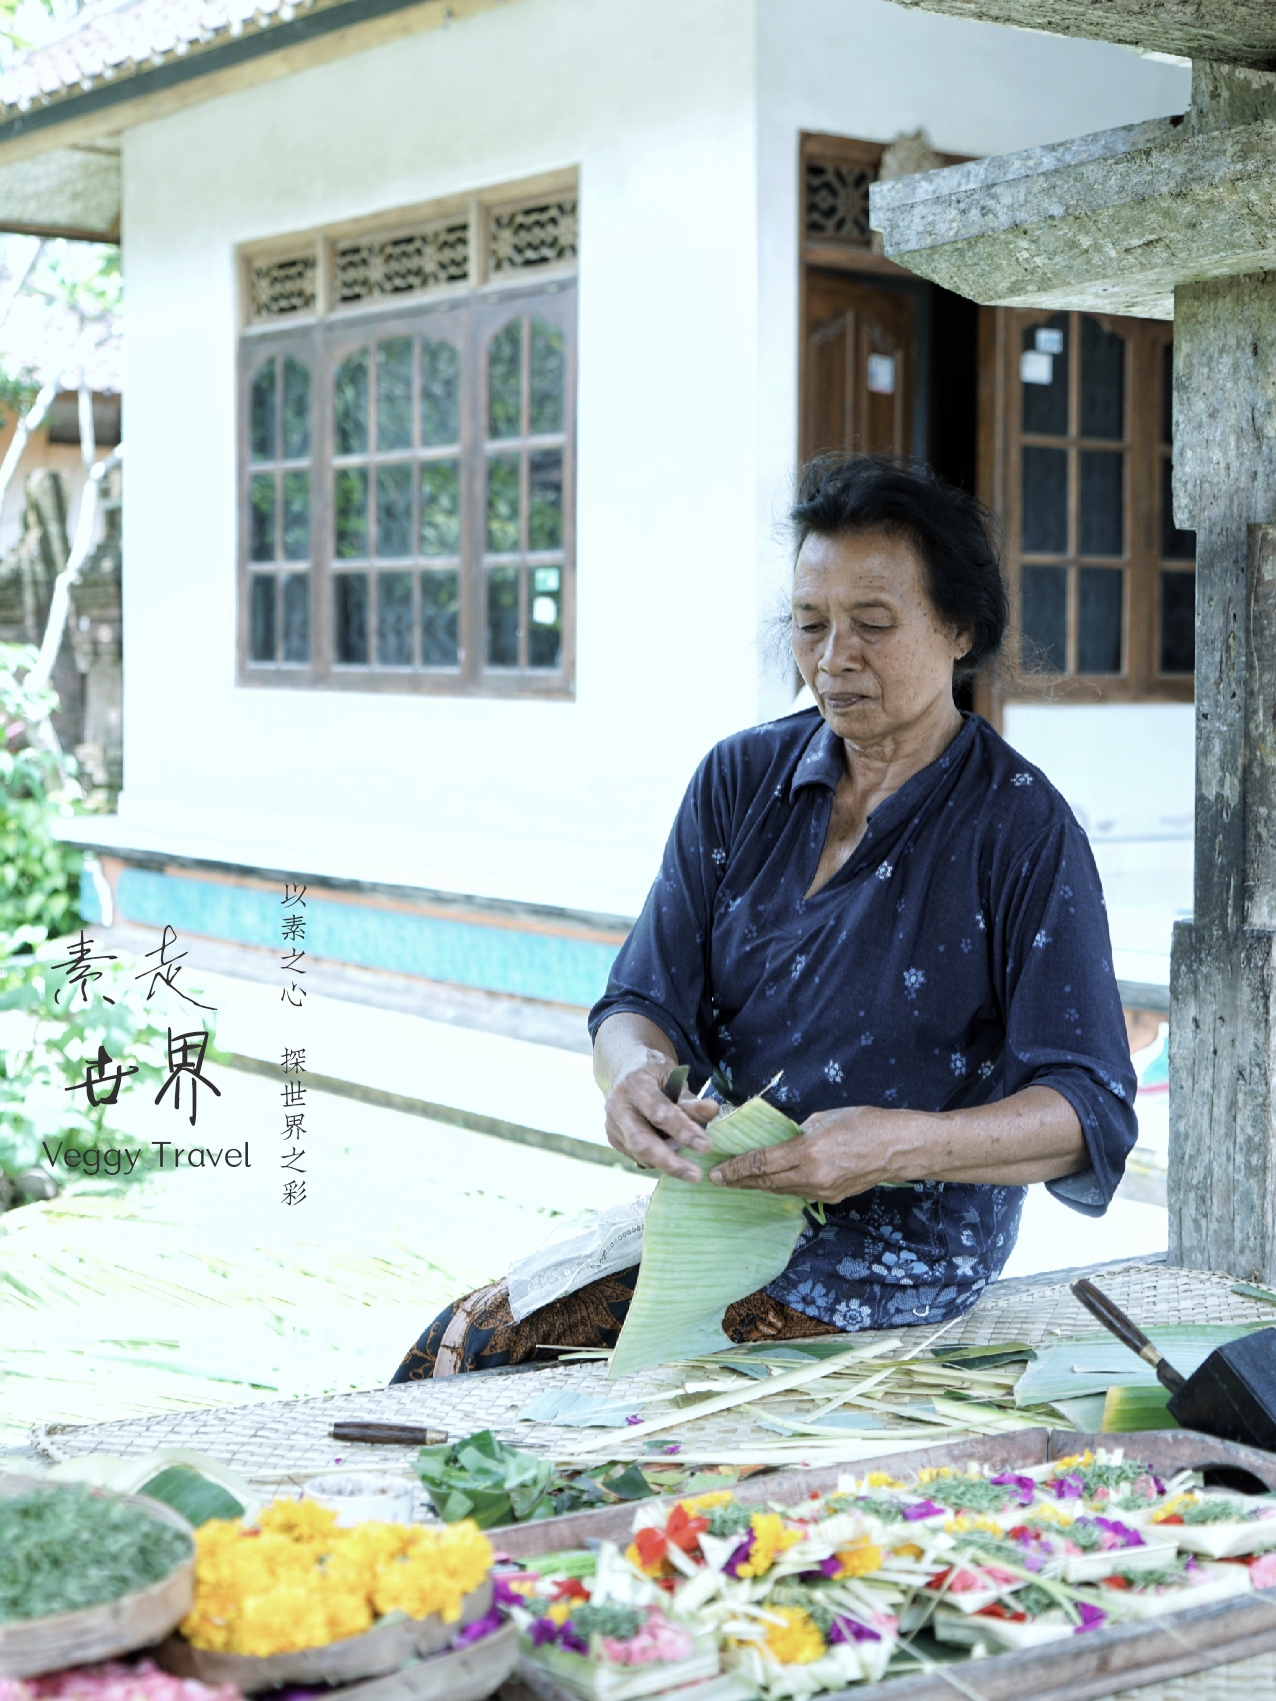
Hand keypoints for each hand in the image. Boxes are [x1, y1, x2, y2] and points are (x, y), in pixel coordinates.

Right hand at [603, 1051, 719, 1181]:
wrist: (627, 1072)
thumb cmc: (656, 1076)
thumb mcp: (675, 1079)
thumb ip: (691, 1100)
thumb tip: (713, 1110)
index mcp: (634, 1085)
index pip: (659, 1113)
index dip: (683, 1131)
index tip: (706, 1147)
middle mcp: (617, 1105)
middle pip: (641, 1141)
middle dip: (669, 1162)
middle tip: (695, 1176)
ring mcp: (612, 1124)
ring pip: (639, 1153)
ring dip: (666, 1163)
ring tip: (689, 1168)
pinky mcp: (612, 1138)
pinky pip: (637, 1156)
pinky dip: (656, 1161)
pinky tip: (671, 1158)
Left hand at [708, 1105, 904, 1200]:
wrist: (898, 1148)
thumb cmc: (865, 1124)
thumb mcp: (825, 1118)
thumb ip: (800, 1132)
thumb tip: (784, 1140)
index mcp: (808, 1151)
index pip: (762, 1163)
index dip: (736, 1168)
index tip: (717, 1172)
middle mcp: (812, 1175)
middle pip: (766, 1182)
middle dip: (740, 1181)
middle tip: (718, 1180)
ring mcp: (822, 1190)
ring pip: (781, 1190)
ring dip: (758, 1186)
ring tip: (738, 1182)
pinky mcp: (832, 1197)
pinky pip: (799, 1192)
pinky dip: (781, 1187)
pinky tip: (769, 1183)